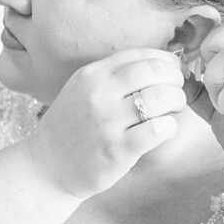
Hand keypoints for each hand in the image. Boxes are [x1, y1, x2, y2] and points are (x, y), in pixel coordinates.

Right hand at [24, 48, 186, 198]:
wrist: (47, 167)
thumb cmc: (72, 128)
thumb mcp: (83, 90)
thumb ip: (115, 76)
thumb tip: (160, 64)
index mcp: (93, 74)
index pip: (142, 55)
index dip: (167, 62)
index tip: (173, 73)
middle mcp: (99, 93)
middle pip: (156, 71)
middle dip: (176, 80)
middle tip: (176, 93)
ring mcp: (108, 122)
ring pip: (161, 97)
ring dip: (176, 102)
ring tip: (172, 112)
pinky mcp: (118, 149)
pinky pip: (159, 129)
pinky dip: (169, 127)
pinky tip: (163, 130)